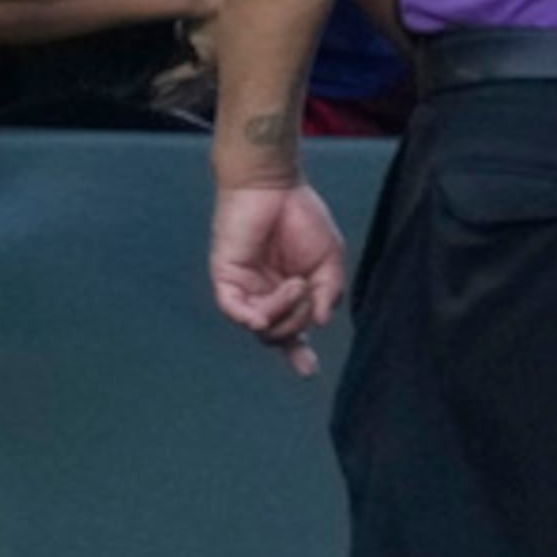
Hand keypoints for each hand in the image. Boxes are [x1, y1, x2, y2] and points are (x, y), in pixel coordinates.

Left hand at [211, 178, 347, 371]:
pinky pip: (235, 310)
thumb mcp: (329, 259)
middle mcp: (266, 297)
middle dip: (299, 323)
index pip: (292, 333)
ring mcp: (246, 290)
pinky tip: (261, 316)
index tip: (307, 371)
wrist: (273, 185)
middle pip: (279, 335)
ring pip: (261, 327)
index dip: (298, 354)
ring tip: (296, 284)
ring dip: (282, 314)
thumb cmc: (301, 216)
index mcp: (290, 295)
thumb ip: (329, 292)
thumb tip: (320, 323)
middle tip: (308, 292)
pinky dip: (250, 317)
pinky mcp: (227, 279)